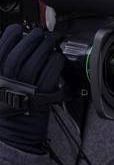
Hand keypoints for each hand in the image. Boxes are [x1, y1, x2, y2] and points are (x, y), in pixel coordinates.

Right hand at [0, 26, 63, 153]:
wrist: (14, 135)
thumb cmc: (5, 110)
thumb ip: (0, 67)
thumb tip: (11, 46)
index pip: (1, 47)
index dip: (11, 35)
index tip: (18, 29)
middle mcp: (8, 78)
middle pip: (21, 51)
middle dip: (31, 38)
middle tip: (38, 33)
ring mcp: (25, 86)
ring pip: (36, 60)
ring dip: (44, 48)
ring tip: (48, 42)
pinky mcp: (42, 95)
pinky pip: (51, 74)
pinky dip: (55, 63)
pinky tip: (57, 58)